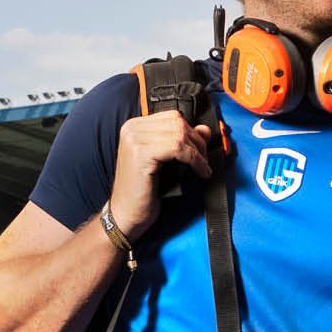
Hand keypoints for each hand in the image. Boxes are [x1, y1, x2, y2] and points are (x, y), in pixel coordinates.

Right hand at [107, 111, 213, 238]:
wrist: (126, 214)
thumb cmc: (145, 191)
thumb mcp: (167, 161)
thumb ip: (183, 142)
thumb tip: (205, 129)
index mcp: (135, 127)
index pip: (172, 117)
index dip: (192, 133)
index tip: (201, 152)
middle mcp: (132, 129)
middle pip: (178, 123)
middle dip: (197, 143)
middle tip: (204, 162)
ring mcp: (134, 140)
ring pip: (179, 135)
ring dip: (198, 153)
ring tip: (202, 169)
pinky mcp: (141, 154)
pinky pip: (178, 148)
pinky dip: (194, 160)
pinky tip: (199, 172)